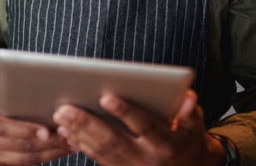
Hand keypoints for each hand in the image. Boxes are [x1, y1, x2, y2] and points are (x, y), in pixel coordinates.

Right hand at [0, 91, 71, 164]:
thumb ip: (2, 95)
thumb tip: (0, 100)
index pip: (2, 127)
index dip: (24, 130)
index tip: (45, 130)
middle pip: (16, 146)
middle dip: (44, 143)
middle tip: (65, 136)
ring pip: (23, 160)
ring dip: (49, 153)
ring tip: (68, 143)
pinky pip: (25, 164)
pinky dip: (44, 157)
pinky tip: (59, 150)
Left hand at [53, 89, 225, 165]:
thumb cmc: (188, 139)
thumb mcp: (195, 126)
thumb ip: (189, 112)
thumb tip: (188, 97)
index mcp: (165, 143)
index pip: (142, 125)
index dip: (125, 112)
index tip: (106, 97)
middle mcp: (146, 158)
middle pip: (113, 140)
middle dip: (87, 123)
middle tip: (66, 108)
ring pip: (101, 152)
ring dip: (78, 134)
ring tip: (60, 117)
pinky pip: (99, 160)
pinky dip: (81, 145)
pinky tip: (66, 133)